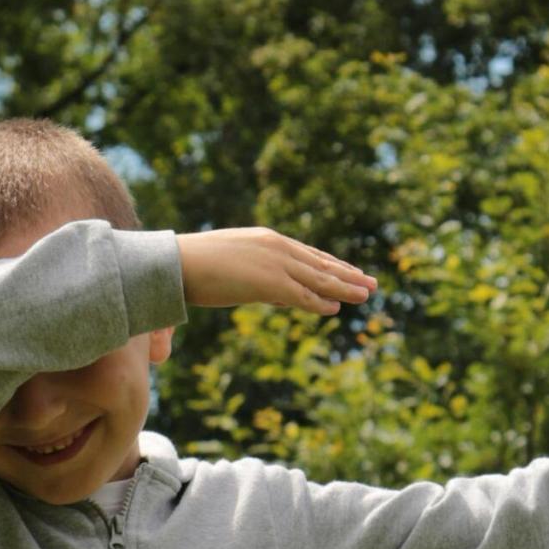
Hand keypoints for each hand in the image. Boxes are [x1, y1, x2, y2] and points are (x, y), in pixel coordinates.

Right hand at [176, 227, 377, 314]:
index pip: (309, 254)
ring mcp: (276, 265)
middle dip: (348, 275)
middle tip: (371, 283)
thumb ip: (263, 281)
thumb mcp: (238, 269)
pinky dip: (320, 303)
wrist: (176, 263)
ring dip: (345, 287)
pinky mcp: (270, 283)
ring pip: (319, 279)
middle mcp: (277, 248)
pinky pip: (303, 296)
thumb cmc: (197, 266)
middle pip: (321, 264)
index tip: (351, 272)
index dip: (332, 265)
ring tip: (367, 294)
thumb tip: (283, 297)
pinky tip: (336, 308)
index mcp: (268, 240)